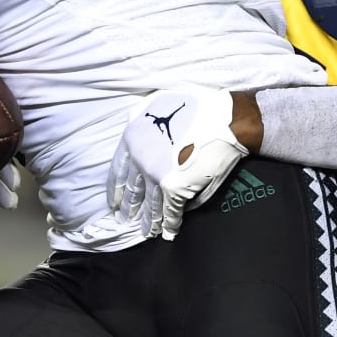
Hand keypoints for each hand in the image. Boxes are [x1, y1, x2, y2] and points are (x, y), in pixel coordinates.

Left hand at [108, 86, 248, 240]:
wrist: (222, 120)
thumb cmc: (195, 107)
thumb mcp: (157, 103)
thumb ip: (144, 123)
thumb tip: (143, 146)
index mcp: (132, 138)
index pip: (117, 170)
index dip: (115, 188)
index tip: (113, 200)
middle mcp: (139, 159)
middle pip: (132, 191)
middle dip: (129, 208)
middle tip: (124, 219)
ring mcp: (156, 176)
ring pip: (151, 205)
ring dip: (150, 221)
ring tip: (147, 232)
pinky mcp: (175, 189)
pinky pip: (170, 212)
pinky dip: (170, 225)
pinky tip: (168, 233)